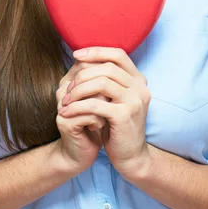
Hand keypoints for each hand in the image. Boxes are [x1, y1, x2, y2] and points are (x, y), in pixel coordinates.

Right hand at [53, 71, 105, 174]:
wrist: (81, 154)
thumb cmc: (95, 123)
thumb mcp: (101, 99)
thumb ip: (105, 80)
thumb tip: (118, 63)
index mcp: (70, 80)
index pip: (90, 64)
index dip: (106, 75)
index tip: (113, 91)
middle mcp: (64, 89)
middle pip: (93, 78)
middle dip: (108, 92)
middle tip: (110, 105)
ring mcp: (63, 104)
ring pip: (94, 95)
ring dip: (105, 107)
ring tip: (105, 116)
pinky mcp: (65, 121)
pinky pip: (91, 113)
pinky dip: (101, 121)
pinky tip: (99, 127)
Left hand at [59, 47, 150, 177]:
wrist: (131, 156)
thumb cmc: (118, 126)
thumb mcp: (115, 99)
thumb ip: (107, 81)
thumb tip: (83, 59)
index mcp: (138, 80)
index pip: (118, 54)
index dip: (96, 51)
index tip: (76, 54)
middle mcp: (140, 87)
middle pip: (107, 67)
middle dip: (83, 73)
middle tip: (68, 86)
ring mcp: (135, 101)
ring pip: (101, 83)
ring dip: (79, 90)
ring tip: (67, 99)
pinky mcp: (125, 116)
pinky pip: (96, 104)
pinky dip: (78, 107)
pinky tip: (68, 112)